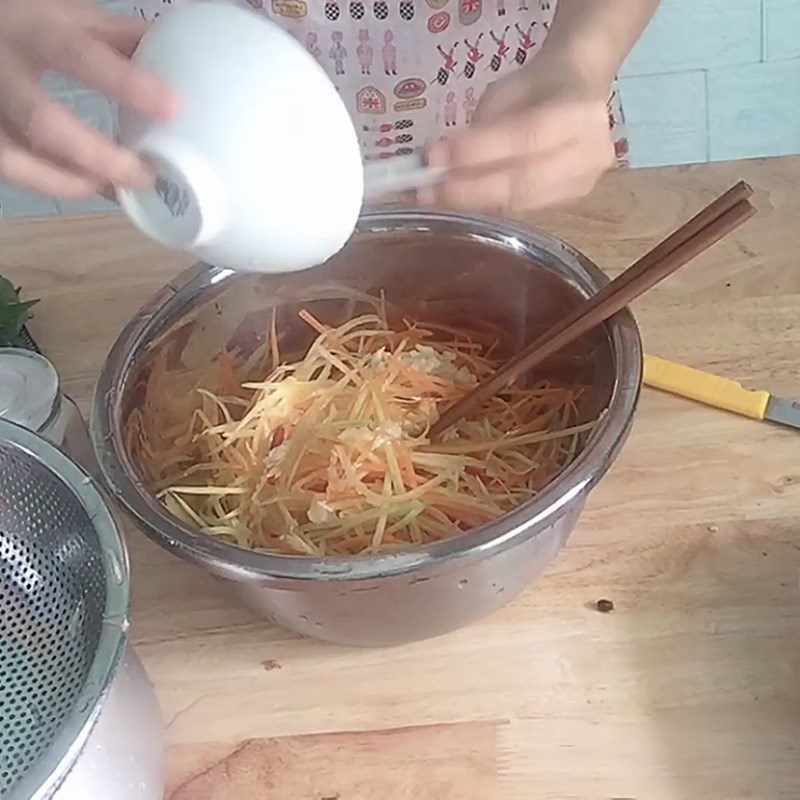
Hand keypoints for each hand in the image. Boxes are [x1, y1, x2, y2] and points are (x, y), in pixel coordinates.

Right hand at [0, 0, 176, 197]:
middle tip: (144, 177)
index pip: (79, 56)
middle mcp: (2, 71)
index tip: (172, 107)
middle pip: (43, 122)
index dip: (124, 84)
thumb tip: (179, 54)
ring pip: (15, 157)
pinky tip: (87, 186)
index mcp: (32, 29)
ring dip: (69, 181)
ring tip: (114, 189)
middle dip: (98, 157)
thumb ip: (118, 38)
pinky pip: (11, 169)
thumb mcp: (69, 17)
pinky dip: (52, 183)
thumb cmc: (29, 22)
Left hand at [427, 51, 616, 215]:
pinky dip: (488, 205)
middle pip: (524, 181)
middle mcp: (590, 153)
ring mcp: (584, 183)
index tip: (436, 157)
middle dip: (470, 189)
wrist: (577, 92)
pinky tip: (460, 201)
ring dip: (473, 202)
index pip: (527, 137)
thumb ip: (480, 127)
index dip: (480, 151)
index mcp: (580, 112)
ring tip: (435, 198)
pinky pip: (523, 209)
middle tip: (427, 191)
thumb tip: (436, 159)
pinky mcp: (571, 202)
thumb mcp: (506, 91)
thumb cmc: (536, 88)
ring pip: (521, 202)